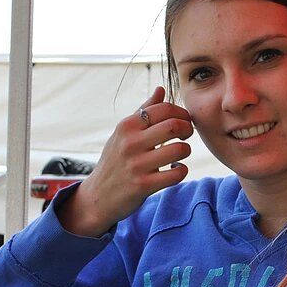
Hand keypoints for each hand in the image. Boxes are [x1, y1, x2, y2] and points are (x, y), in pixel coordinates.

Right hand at [57, 87, 192, 236]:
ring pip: (179, 150)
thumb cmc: (115, 161)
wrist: (98, 196)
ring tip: (179, 154)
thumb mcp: (123, 133)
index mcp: (127, 126)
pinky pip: (176, 174)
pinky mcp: (143, 186)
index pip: (163, 108)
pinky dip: (181, 170)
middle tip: (186, 135)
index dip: (181, 112)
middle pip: (173, 125)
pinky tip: (174, 170)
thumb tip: (161, 89)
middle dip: (188, 129)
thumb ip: (144, 111)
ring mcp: (136, 165)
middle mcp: (130, 143)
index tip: (183, 121)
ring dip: (186, 151)